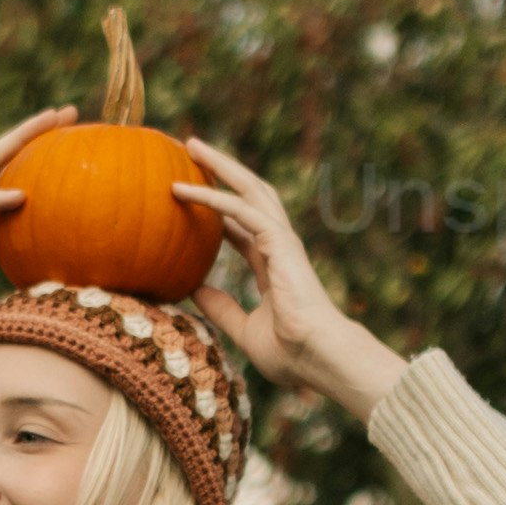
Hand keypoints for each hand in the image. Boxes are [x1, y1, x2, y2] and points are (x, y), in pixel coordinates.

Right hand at [0, 112, 70, 368]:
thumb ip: (8, 311)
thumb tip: (47, 323)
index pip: (22, 193)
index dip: (49, 174)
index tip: (83, 162)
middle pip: (10, 165)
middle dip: (40, 138)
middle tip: (75, 115)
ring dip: (20, 141)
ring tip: (53, 119)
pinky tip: (20, 195)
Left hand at [175, 148, 404, 413]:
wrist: (319, 358)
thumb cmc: (292, 354)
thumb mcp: (244, 329)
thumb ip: (221, 308)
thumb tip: (193, 291)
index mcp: (274, 266)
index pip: (243, 226)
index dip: (218, 209)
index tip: (191, 195)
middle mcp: (279, 247)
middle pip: (249, 195)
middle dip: (223, 171)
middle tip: (191, 151)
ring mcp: (282, 242)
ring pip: (249, 189)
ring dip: (220, 166)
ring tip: (191, 146)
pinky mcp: (281, 243)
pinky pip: (242, 211)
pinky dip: (214, 197)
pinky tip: (186, 189)